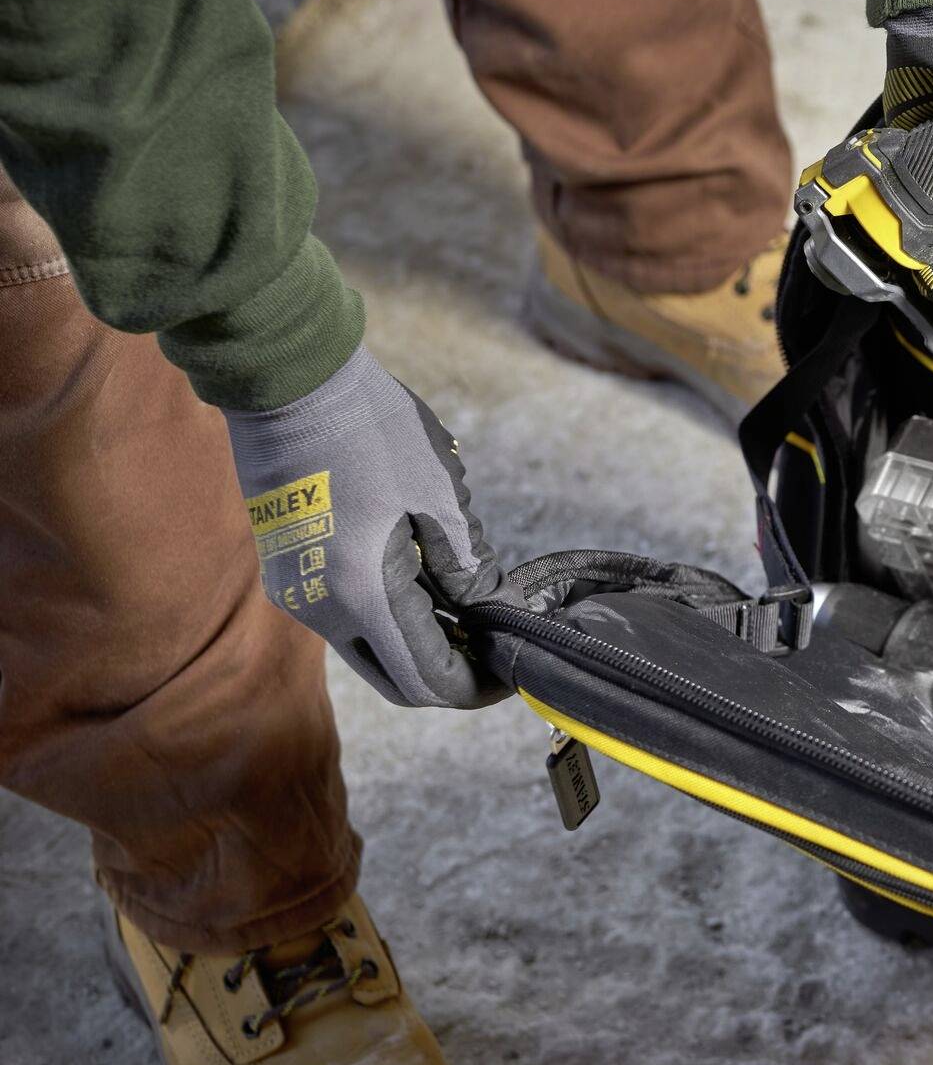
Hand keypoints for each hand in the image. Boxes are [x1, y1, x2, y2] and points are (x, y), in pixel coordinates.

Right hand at [223, 346, 506, 707]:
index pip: (427, 680)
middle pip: (397, 679)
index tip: (513, 667)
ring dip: (423, 640)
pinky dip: (393, 615)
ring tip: (473, 609)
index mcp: (360, 594)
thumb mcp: (437, 495)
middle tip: (495, 645)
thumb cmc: (368, 426)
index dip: (477, 686)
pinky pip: (349, 615)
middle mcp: (320, 609)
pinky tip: (432, 584)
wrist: (288, 377)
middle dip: (451, 673)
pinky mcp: (290, 569)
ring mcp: (298, 591)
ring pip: (371, 648)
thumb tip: (498, 612)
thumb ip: (470, 566)